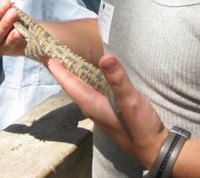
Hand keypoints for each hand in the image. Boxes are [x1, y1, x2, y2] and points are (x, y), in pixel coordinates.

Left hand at [45, 54, 166, 168]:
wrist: (153, 148)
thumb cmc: (139, 126)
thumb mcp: (130, 100)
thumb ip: (118, 79)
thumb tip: (105, 57)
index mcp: (92, 104)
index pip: (69, 84)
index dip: (58, 69)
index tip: (46, 55)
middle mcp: (92, 107)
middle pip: (72, 86)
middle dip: (63, 70)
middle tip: (56, 52)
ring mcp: (100, 110)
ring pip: (82, 89)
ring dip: (75, 75)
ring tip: (70, 59)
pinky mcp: (109, 111)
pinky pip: (92, 91)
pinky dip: (88, 80)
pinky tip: (94, 74)